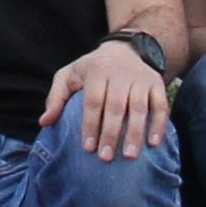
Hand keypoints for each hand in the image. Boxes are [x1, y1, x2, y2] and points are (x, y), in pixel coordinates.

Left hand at [39, 40, 171, 160]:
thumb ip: (56, 97)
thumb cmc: (93, 68)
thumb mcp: (70, 74)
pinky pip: (161, 105)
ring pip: (139, 108)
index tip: (88, 148)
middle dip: (111, 133)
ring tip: (129, 156)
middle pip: (116, 106)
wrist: (126, 48)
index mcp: (97, 70)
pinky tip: (153, 143)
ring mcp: (141, 79)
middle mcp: (121, 74)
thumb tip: (44, 122)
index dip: (90, 125)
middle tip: (105, 158)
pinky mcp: (157, 84)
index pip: (93, 101)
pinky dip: (159, 124)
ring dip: (135, 133)